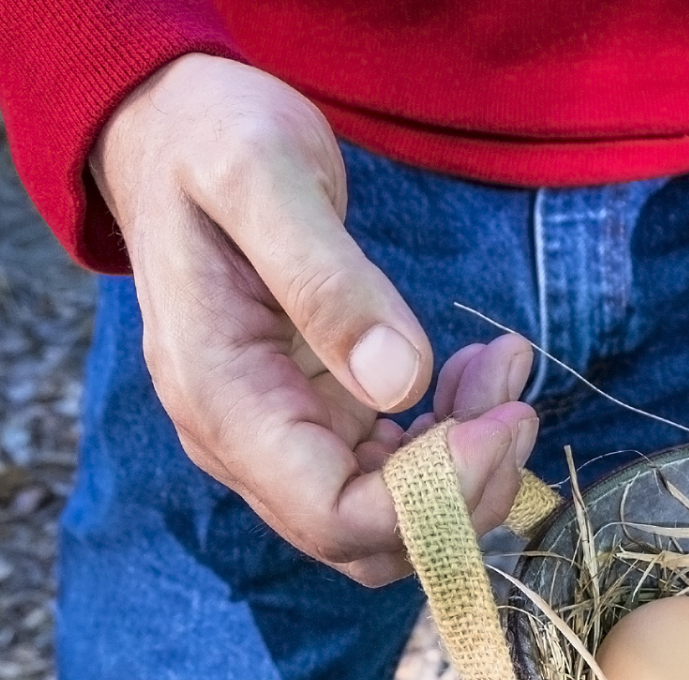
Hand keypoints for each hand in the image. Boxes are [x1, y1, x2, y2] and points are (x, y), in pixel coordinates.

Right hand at [90, 54, 536, 585]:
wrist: (170, 131)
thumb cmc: (208, 139)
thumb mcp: (261, 176)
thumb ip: (326, 279)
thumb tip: (400, 383)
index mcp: (220, 400)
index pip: (335, 514)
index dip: (433, 496)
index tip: (504, 421)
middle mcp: (243, 442)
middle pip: (369, 539)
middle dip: (463, 488)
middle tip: (517, 401)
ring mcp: (280, 438)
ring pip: (393, 513)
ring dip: (468, 461)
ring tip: (504, 365)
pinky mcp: (316, 419)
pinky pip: (396, 469)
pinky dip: (453, 434)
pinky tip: (481, 368)